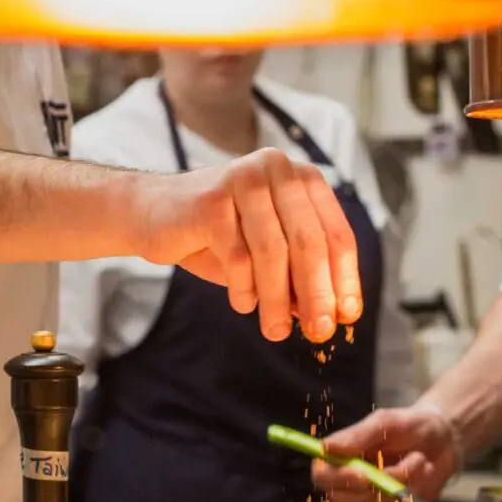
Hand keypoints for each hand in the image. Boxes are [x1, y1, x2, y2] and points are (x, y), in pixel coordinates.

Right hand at [131, 148, 361, 342]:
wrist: (153, 213)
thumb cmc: (219, 235)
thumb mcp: (267, 253)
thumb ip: (300, 274)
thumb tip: (334, 314)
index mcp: (301, 179)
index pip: (335, 234)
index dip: (345, 278)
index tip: (348, 316)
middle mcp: (276, 169)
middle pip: (309, 242)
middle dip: (317, 293)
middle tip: (319, 332)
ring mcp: (242, 180)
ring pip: (272, 251)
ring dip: (277, 299)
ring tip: (276, 330)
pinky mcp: (210, 200)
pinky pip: (237, 257)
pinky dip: (244, 289)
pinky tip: (243, 304)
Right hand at [311, 405, 459, 501]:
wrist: (445, 439)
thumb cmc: (410, 425)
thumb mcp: (385, 422)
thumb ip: (357, 435)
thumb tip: (326, 447)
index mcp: (344, 454)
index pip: (322, 474)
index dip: (336, 478)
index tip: (362, 474)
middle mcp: (353, 478)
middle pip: (340, 498)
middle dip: (372, 485)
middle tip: (396, 468)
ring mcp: (373, 496)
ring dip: (402, 479)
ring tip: (419, 458)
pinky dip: (415, 488)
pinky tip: (424, 470)